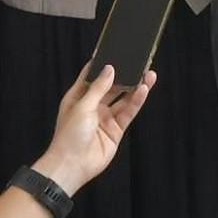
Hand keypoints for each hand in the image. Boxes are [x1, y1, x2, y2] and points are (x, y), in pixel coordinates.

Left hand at [31, 64, 154, 196]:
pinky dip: (136, 101)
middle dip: (124, 75)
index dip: (102, 64)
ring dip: (135, 87)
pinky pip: (128, 112)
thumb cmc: (69, 135)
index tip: (114, 51)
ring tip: (148, 74)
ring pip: (123, 99)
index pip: (91, 76)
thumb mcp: (82, 106)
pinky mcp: (116, 130)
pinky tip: (144, 90)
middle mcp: (92, 106)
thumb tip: (109, 68)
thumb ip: (99, 87)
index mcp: (78, 97)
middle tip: (137, 62)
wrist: (72, 166)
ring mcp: (105, 118)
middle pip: (111, 86)